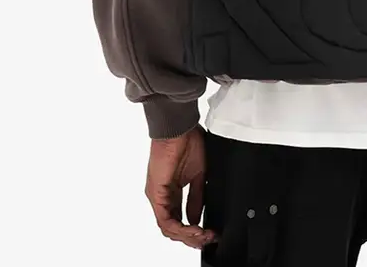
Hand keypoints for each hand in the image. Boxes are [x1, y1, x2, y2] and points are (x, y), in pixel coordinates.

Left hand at [145, 127, 216, 249]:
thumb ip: (196, 198)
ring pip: (168, 228)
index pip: (179, 220)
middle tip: (208, 238)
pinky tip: (194, 228)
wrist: (180, 128)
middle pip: (173, 228)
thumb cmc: (187, 142)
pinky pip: (166, 220)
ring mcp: (157, 197)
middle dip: (192, 237)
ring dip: (187, 235)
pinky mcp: (156, 194)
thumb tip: (196, 217)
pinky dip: (181, 228)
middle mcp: (162, 197)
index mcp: (171, 192)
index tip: (210, 232)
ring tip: (203, 236)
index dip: (194, 230)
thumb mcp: (198, 175)